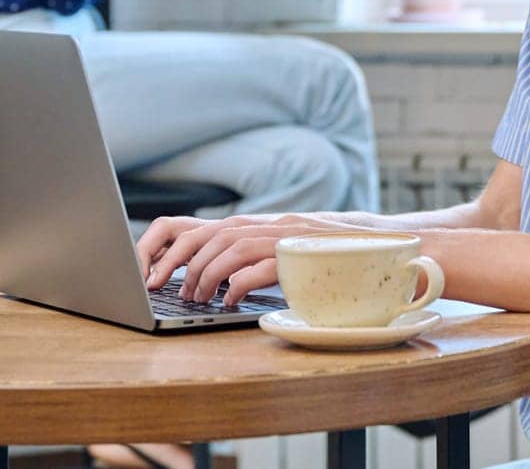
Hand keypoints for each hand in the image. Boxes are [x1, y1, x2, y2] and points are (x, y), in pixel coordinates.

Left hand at [136, 212, 358, 305]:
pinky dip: (237, 285)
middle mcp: (269, 226)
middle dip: (176, 260)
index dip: (166, 246)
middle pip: (208, 232)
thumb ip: (250, 261)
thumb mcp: (283, 257)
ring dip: (204, 275)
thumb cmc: (329, 261)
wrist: (382, 250)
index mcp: (257, 226)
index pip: (198, 226)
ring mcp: (286, 238)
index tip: (147, 271)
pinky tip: (229, 302)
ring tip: (196, 299)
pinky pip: (260, 267)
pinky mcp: (302, 256)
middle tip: (158, 286)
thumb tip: (211, 282)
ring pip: (230, 246)